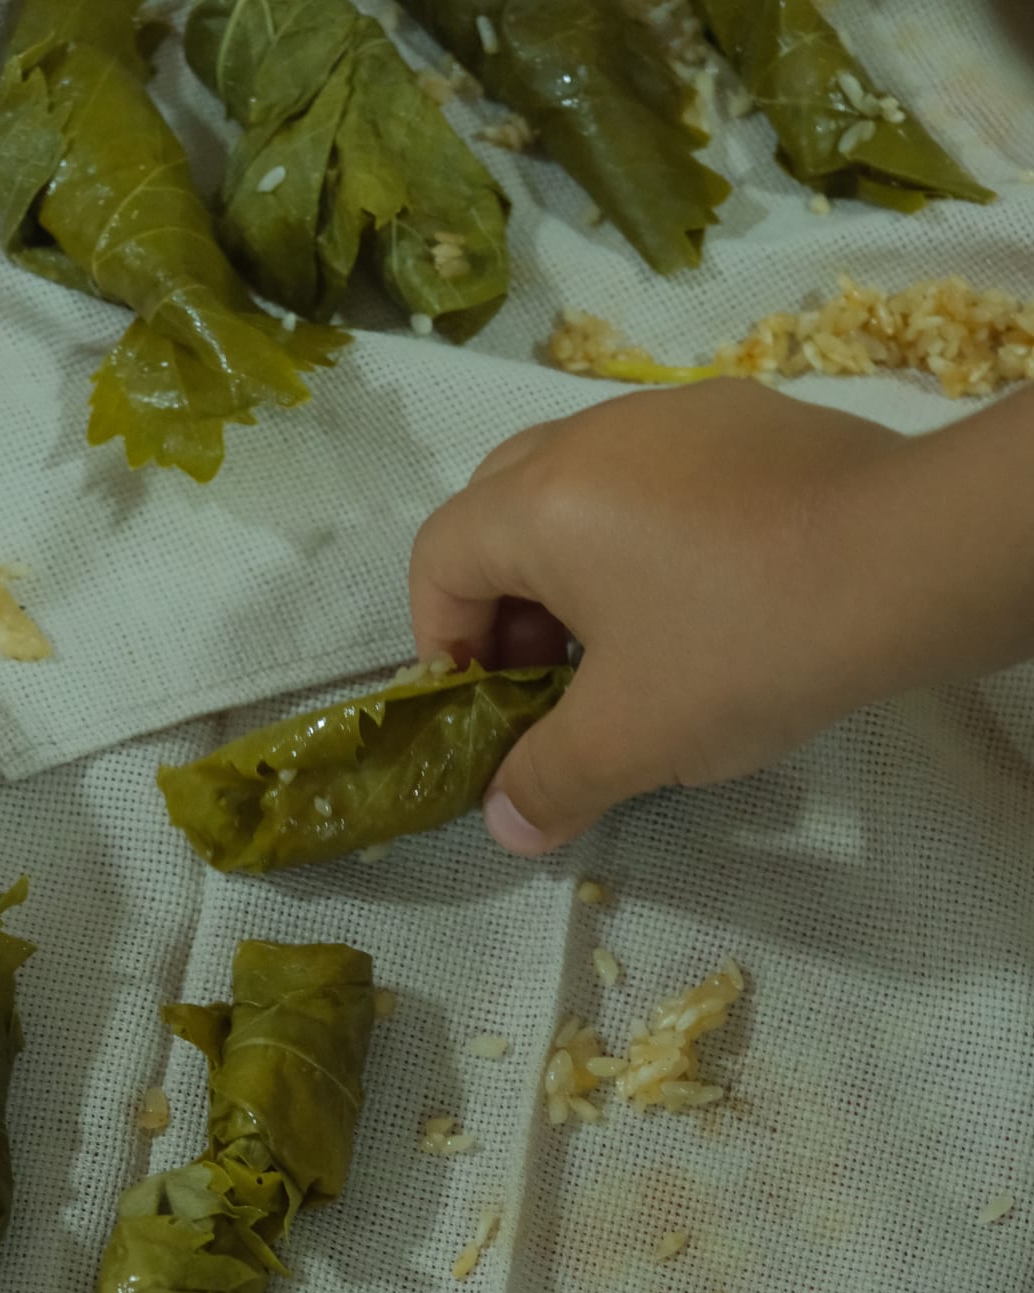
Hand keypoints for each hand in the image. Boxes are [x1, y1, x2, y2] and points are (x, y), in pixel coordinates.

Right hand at [408, 380, 904, 852]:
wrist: (909, 560)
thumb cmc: (742, 644)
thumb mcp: (631, 738)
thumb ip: (550, 780)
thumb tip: (505, 822)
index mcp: (537, 501)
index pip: (438, 558)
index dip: (444, 643)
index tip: (492, 710)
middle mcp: (590, 434)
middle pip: (499, 509)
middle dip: (506, 603)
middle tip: (552, 680)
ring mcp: (673, 415)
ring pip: (583, 487)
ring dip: (579, 570)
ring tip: (632, 649)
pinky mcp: (748, 418)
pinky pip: (661, 477)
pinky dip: (650, 537)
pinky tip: (711, 602)